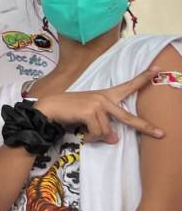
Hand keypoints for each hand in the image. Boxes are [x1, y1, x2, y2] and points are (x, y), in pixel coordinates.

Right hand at [35, 68, 163, 143]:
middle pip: (127, 117)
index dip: (143, 78)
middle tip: (161, 133)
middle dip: (145, 126)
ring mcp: (98, 104)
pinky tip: (84, 135)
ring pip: (107, 131)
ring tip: (88, 135)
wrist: (50, 107)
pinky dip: (91, 138)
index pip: (128, 85)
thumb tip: (114, 140)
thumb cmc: (69, 111)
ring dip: (97, 137)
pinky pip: (97, 132)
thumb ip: (104, 127)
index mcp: (106, 95)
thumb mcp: (90, 118)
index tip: (157, 70)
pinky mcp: (90, 111)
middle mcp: (104, 98)